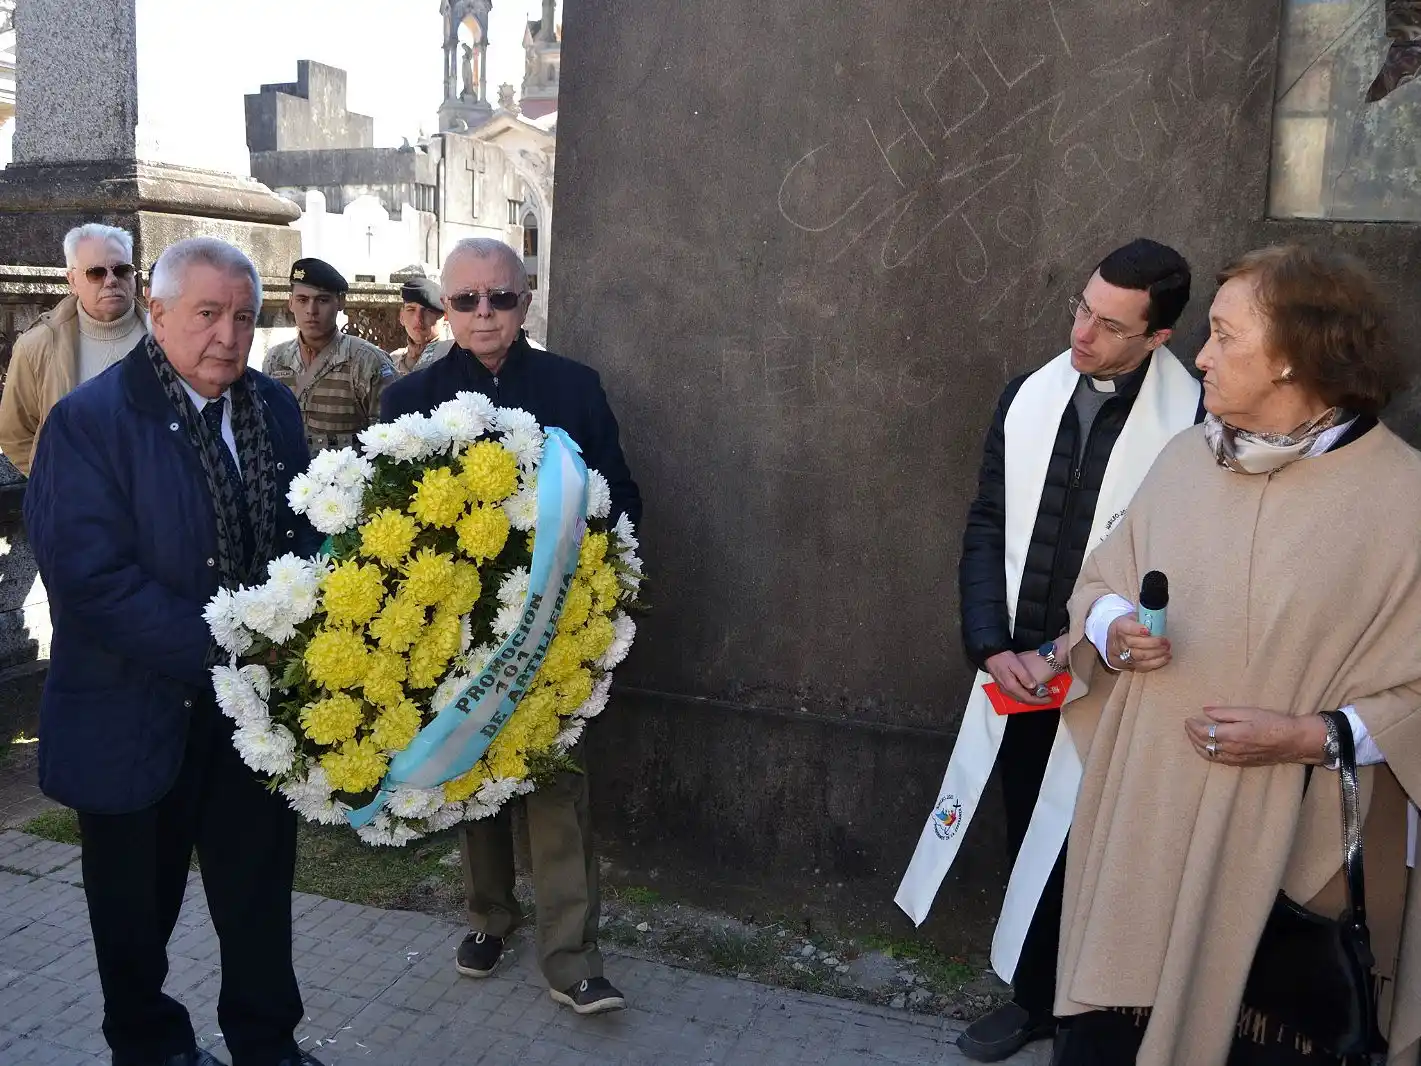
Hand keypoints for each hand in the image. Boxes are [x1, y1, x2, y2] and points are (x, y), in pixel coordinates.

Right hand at [984, 651, 1050, 704]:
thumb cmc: (1002, 657)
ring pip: (1019, 698)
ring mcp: (1004, 689)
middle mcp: (1007, 690)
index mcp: (1011, 686)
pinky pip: (1016, 694)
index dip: (1039, 700)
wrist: (990, 654)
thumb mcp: (1015, 664)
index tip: (1048, 699)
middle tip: (1047, 698)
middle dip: (1036, 701)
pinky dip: (1024, 695)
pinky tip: (1029, 690)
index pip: (1027, 698)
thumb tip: (1033, 686)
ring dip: (1030, 698)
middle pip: (1023, 700)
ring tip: (1040, 695)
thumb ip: (1024, 676)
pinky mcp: (1003, 686)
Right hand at [1106, 616, 1169, 671]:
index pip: (1127, 628)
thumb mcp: (1132, 618)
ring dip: (1157, 653)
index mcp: (1120, 626)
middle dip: (1153, 643)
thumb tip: (1159, 617)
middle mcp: (1119, 641)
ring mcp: (1123, 655)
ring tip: (1167, 648)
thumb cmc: (1127, 628)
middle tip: (1165, 641)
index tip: (1148, 630)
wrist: (1115, 642)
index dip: (1137, 630)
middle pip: (1135, 643)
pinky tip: (1166, 657)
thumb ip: (1143, 618)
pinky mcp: (1130, 664)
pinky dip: (1157, 662)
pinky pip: (1144, 665)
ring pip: (1140, 656)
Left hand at [1185, 707, 1328, 766]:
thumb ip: (1225, 713)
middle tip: (1188, 725)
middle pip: (1203, 745)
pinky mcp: (1242, 763)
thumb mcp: (1249, 712)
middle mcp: (1232, 750)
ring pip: (1209, 755)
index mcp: (1232, 735)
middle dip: (1192, 735)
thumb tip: (1205, 711)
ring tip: (1193, 735)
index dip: (1193, 726)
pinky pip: (1219, 761)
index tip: (1188, 719)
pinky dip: (1208, 754)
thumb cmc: (1273, 723)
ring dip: (1197, 746)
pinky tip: (1207, 747)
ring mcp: (1236, 759)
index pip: (1204, 733)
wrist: (1293, 741)